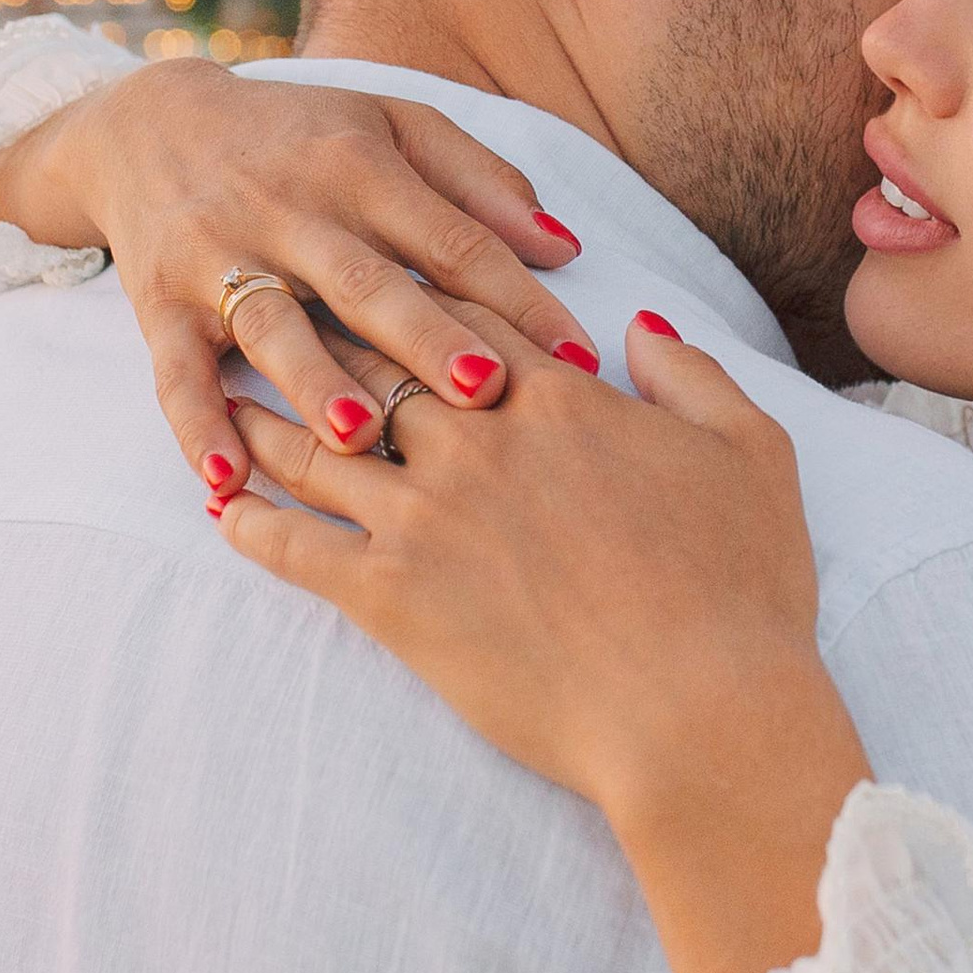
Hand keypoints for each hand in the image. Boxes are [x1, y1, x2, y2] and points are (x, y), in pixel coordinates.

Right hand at [0, 63, 598, 493]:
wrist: (151, 125)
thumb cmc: (304, 136)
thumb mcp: (394, 126)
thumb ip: (481, 181)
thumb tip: (566, 246)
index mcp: (361, 166)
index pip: (450, 237)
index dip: (515, 295)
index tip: (577, 356)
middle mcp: (291, 212)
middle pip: (366, 282)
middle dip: (423, 336)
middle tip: (483, 387)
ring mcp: (220, 259)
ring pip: (271, 327)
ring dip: (313, 382)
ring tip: (358, 433)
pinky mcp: (160, 304)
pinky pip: (176, 372)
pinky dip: (197, 426)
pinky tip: (225, 478)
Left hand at [220, 308, 873, 972]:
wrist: (701, 710)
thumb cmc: (742, 584)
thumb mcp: (752, 452)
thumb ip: (692, 376)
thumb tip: (637, 327)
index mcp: (557, 397)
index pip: (468, 315)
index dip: (420, 286)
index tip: (376, 262)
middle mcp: (476, 440)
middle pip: (374, 362)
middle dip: (321, 328)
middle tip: (270, 303)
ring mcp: (425, 518)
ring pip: (318, 445)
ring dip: (266, 418)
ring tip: (225, 396)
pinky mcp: (393, 599)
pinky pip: (297, 548)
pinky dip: (253, 522)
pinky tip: (221, 508)